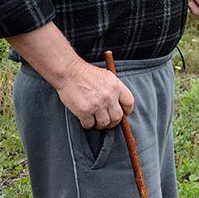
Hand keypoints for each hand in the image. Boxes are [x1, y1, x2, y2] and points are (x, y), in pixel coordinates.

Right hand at [7, 24, 133, 128]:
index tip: (123, 114)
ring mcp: (97, 105)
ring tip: (95, 121)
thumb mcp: (107, 76)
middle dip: (113, 122)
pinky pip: (89, 125)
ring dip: (100, 125)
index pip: (129, 103)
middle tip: (107, 121)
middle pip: (118, 117)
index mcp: (117, 86)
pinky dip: (88, 124)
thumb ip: (115, 89)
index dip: (126, 111)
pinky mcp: (85, 111)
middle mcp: (109, 96)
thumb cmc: (86, 74)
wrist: (69, 72)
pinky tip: (85, 119)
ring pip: (104, 123)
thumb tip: (119, 104)